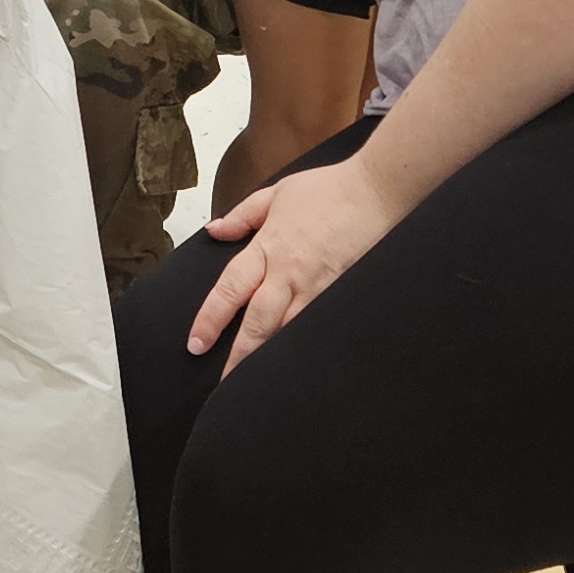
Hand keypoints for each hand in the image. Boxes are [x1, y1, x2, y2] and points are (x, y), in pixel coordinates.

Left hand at [185, 154, 412, 368]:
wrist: (376, 191)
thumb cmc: (328, 190)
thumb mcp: (276, 194)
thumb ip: (242, 215)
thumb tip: (214, 230)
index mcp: (268, 248)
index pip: (230, 289)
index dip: (210, 319)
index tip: (196, 343)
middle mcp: (289, 272)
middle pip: (257, 321)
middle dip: (239, 354)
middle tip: (224, 382)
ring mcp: (317, 286)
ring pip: (288, 329)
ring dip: (271, 355)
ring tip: (256, 382)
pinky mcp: (341, 293)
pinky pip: (318, 324)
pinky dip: (305, 343)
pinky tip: (299, 362)